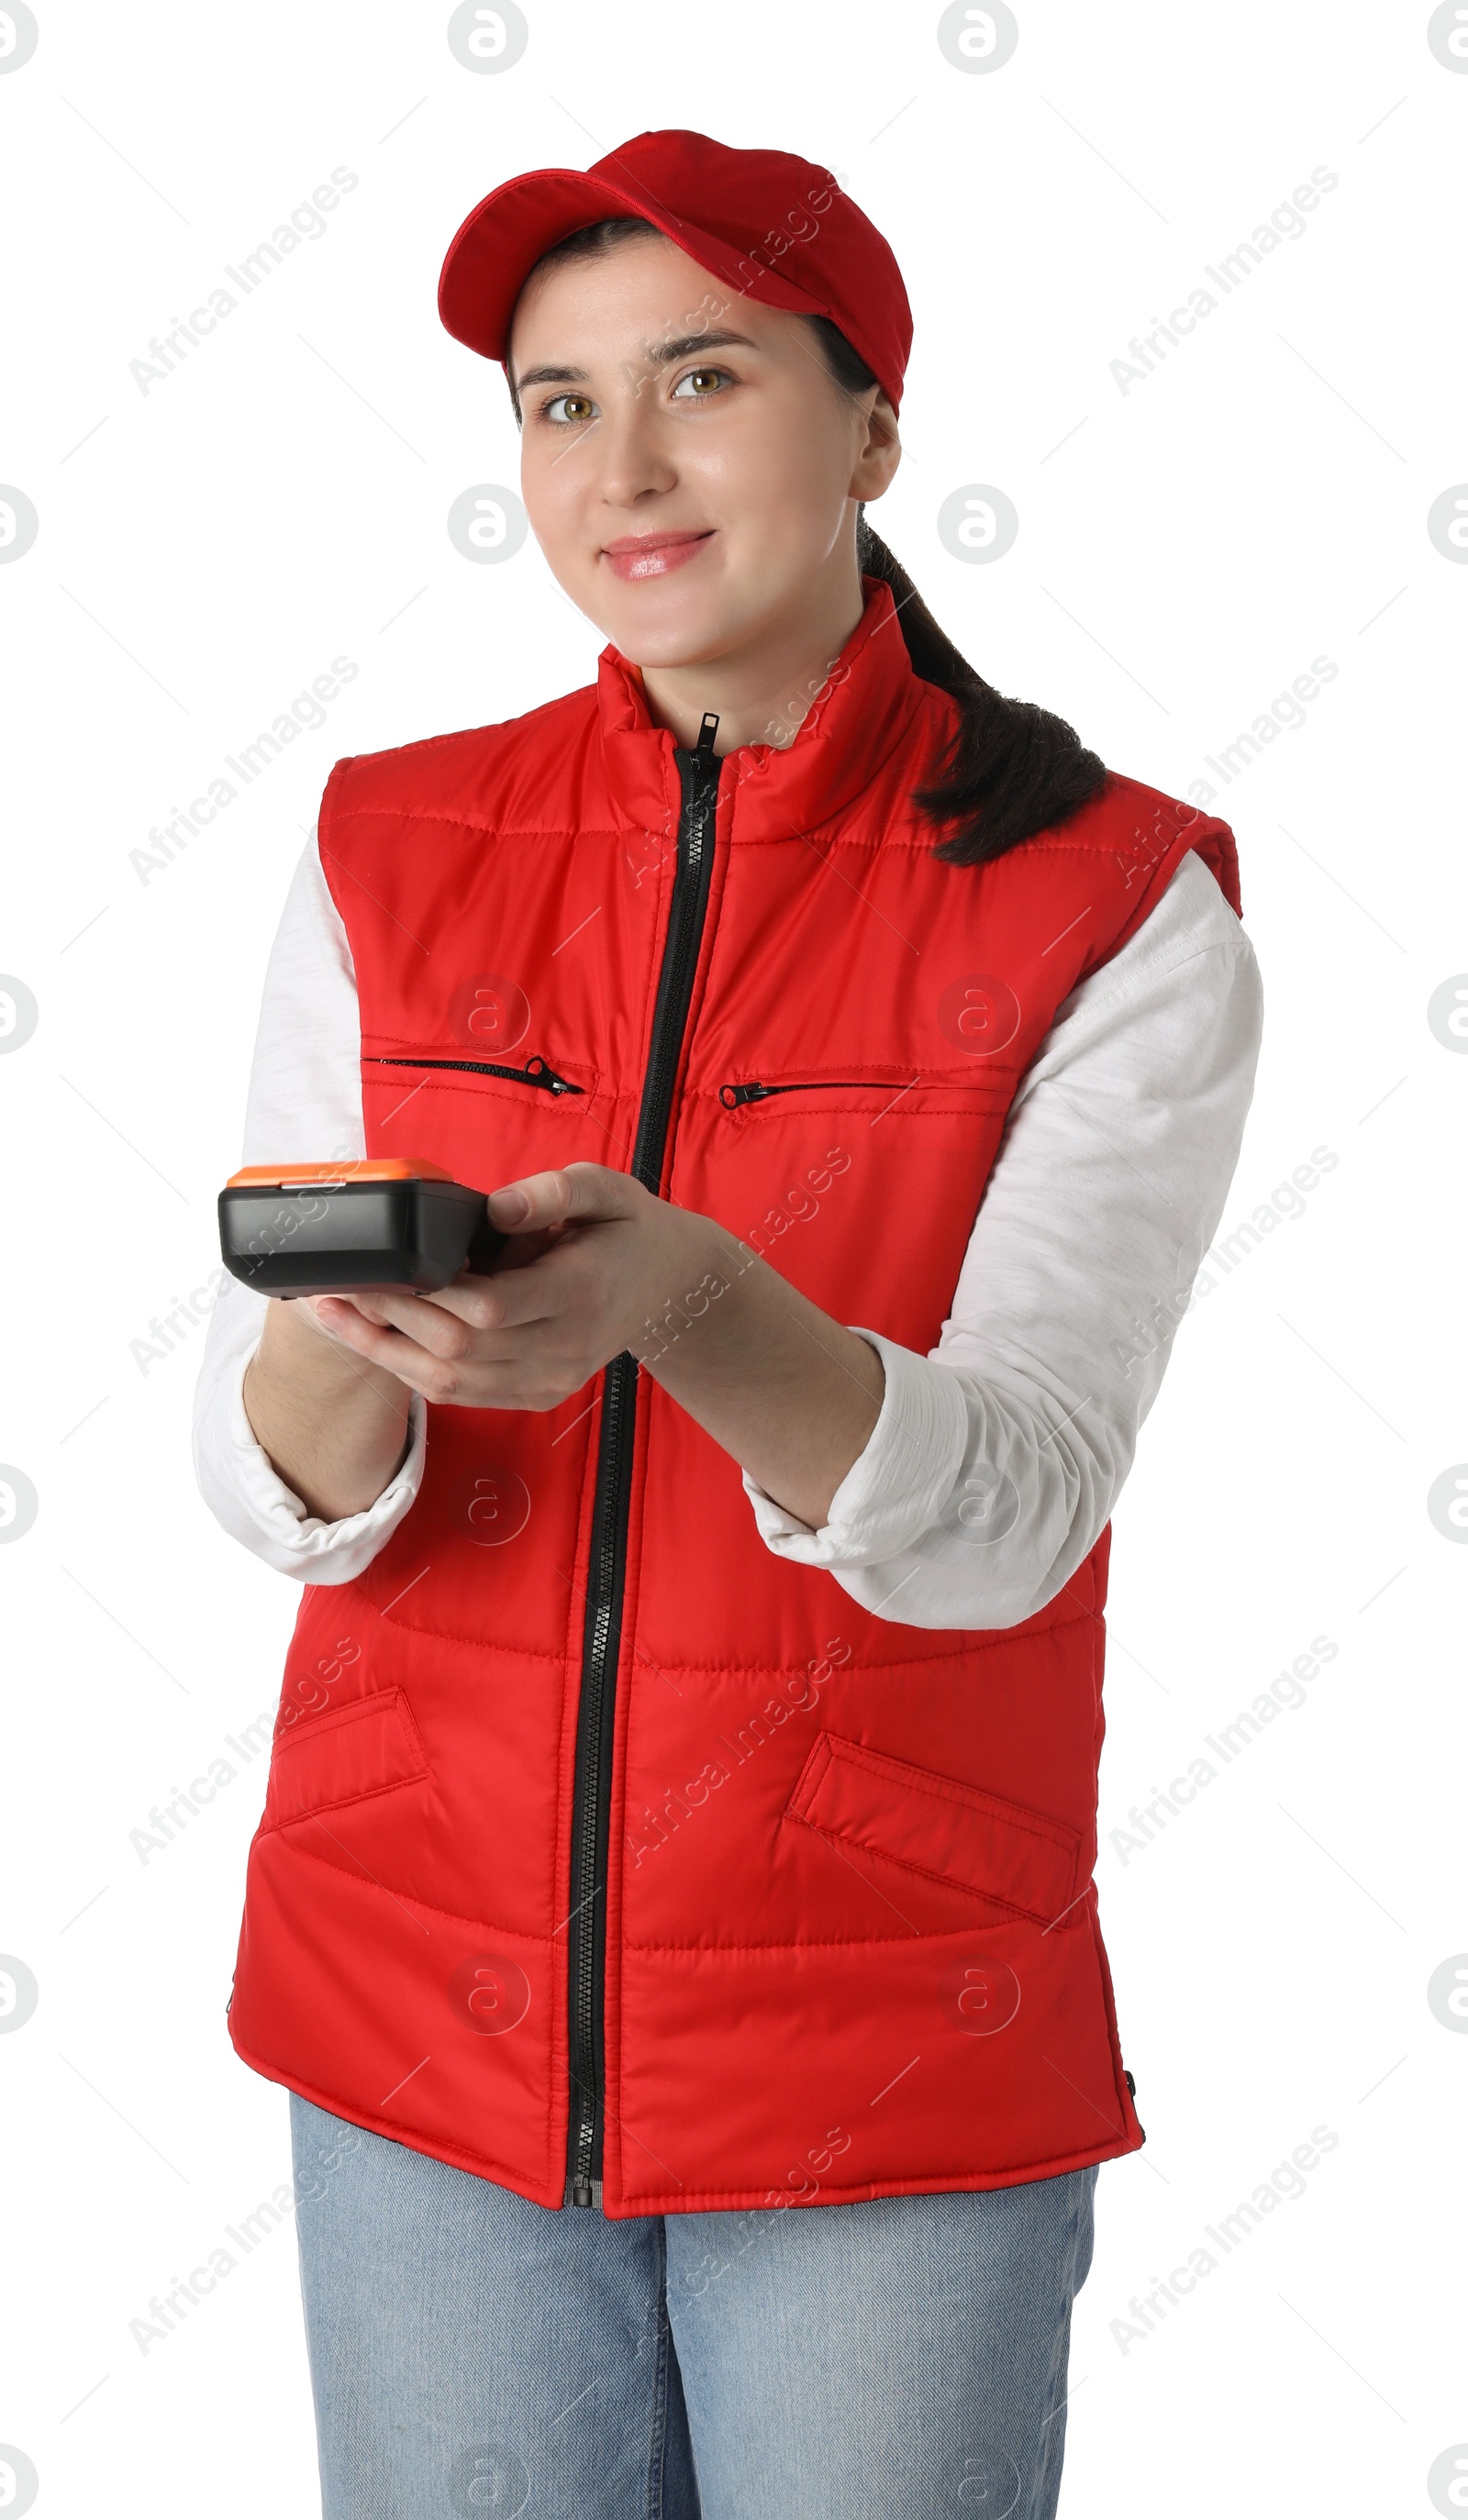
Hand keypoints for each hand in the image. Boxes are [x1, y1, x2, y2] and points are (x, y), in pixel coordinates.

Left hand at [307, 1164, 724, 1410]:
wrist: (667, 1287)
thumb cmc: (625, 1229)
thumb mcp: (605, 1188)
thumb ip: (554, 1192)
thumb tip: (497, 1210)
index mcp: (581, 1290)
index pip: (491, 1307)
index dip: (426, 1292)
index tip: (381, 1264)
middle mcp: (565, 1346)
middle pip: (458, 1349)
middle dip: (389, 1316)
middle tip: (339, 1281)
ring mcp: (551, 1379)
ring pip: (449, 1382)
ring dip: (384, 1349)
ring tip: (334, 1311)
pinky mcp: (536, 1395)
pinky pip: (460, 1394)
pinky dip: (408, 1369)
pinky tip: (373, 1338)